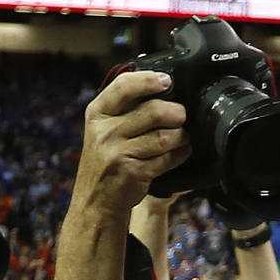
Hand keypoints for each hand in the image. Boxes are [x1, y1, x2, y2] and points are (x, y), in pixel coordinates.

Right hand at [74, 71, 189, 217]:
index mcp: (97, 113)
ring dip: (181, 136)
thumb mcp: (103, 129)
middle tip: (183, 114)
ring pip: (163, 137)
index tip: (166, 80)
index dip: (148, 80)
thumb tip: (159, 88)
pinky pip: (166, 159)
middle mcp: (106, 131)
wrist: (96, 199)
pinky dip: (180, 154)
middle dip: (175, 112)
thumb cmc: (106, 160)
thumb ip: (123, 110)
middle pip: (152, 112)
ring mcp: (119, 153)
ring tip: (184, 135)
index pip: (123, 87)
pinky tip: (183, 151)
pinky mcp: (135, 172)